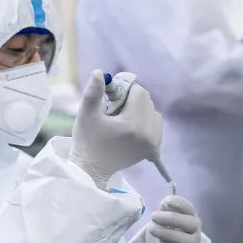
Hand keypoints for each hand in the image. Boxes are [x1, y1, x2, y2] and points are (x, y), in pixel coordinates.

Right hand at [69, 70, 162, 188]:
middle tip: (113, 109)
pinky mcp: (153, 150)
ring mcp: (154, 143)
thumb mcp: (86, 114)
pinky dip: (145, 122)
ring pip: (152, 112)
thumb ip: (93, 92)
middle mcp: (149, 134)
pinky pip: (156, 126)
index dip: (124, 89)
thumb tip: (100, 72)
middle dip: (130, 100)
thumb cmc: (87, 141)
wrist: (91, 170)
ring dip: (139, 110)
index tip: (110, 96)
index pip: (139, 92)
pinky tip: (130, 127)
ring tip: (121, 119)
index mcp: (134, 124)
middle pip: (146, 101)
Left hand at [144, 196, 201, 242]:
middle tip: (153, 216)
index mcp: (190, 217)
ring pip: (188, 240)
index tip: (165, 202)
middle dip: (172, 218)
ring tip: (152, 229)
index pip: (190, 208)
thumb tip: (167, 201)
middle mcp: (195, 231)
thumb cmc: (161, 235)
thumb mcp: (160, 219)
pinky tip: (161, 241)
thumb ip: (164, 209)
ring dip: (167, 233)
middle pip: (192, 223)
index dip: (180, 203)